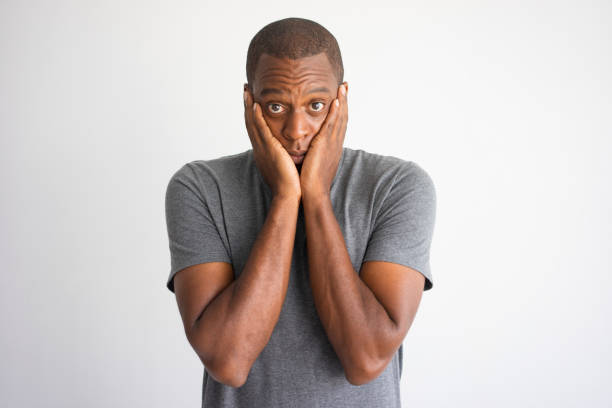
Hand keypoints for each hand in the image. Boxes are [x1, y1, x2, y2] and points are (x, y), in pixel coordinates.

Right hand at [243, 84, 301, 198]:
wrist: (289, 195)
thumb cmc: (291, 185)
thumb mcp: (285, 166)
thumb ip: (285, 156)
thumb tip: (290, 152)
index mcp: (264, 152)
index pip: (256, 129)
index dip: (252, 114)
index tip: (252, 100)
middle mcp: (260, 148)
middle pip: (250, 122)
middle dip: (247, 105)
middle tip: (245, 89)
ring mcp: (262, 148)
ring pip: (252, 123)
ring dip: (249, 105)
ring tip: (247, 90)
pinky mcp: (269, 149)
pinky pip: (261, 130)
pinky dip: (256, 117)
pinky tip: (255, 105)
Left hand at [299, 82, 347, 197]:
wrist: (313, 194)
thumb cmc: (310, 183)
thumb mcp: (313, 164)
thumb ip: (312, 154)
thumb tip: (306, 149)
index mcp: (332, 148)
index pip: (337, 124)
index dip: (340, 110)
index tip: (340, 97)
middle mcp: (335, 144)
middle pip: (342, 118)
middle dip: (344, 101)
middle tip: (345, 85)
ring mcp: (332, 144)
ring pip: (339, 119)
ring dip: (342, 101)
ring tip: (343, 86)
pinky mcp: (325, 146)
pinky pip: (331, 126)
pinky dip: (335, 113)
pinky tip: (336, 101)